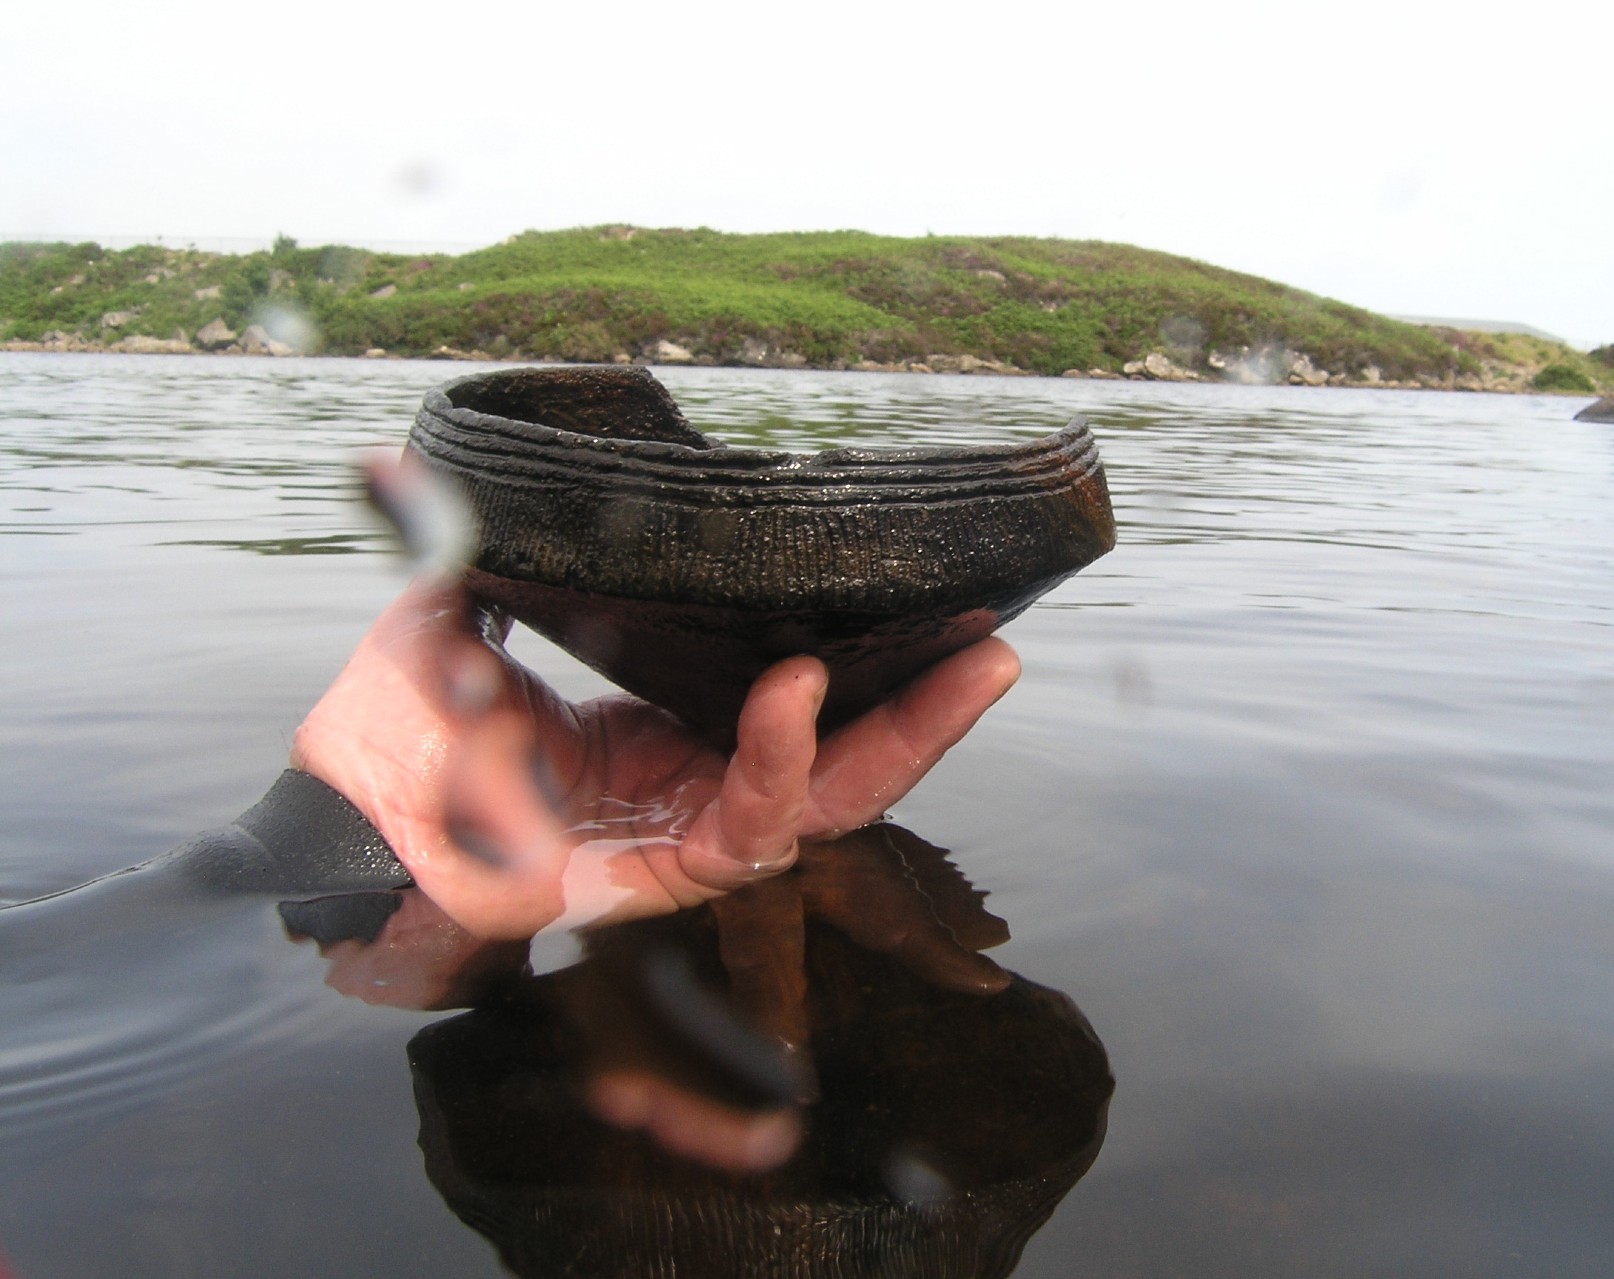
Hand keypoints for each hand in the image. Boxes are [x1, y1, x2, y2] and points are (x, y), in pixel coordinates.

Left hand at [290, 579, 1018, 939]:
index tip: (929, 600)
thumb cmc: (393, 735)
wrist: (336, 818)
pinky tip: (798, 690)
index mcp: (669, 738)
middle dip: (933, 711)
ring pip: (830, 804)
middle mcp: (694, 792)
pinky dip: (778, 760)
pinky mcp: (658, 880)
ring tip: (969, 667)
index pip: (800, 707)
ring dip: (905, 739)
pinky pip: (746, 827)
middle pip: (848, 762)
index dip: (871, 663)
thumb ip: (477, 552)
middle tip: (1000, 646)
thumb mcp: (452, 618)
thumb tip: (458, 465)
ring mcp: (684, 840)